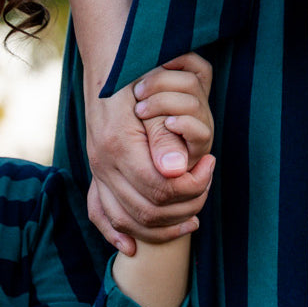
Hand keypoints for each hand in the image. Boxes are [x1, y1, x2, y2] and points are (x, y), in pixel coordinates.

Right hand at [85, 53, 215, 253]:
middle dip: (184, 206)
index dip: (191, 186)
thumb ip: (164, 136)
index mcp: (119, 147)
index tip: (211, 165)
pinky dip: (116, 235)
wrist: (108, 58)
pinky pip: (100, 215)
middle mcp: (103, 165)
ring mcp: (98, 172)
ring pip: (128, 221)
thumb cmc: (136, 70)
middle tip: (207, 186)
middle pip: (146, 210)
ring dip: (162, 228)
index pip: (160, 188)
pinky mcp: (96, 175)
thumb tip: (177, 172)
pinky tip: (131, 248)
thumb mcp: (155, 94)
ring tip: (192, 217)